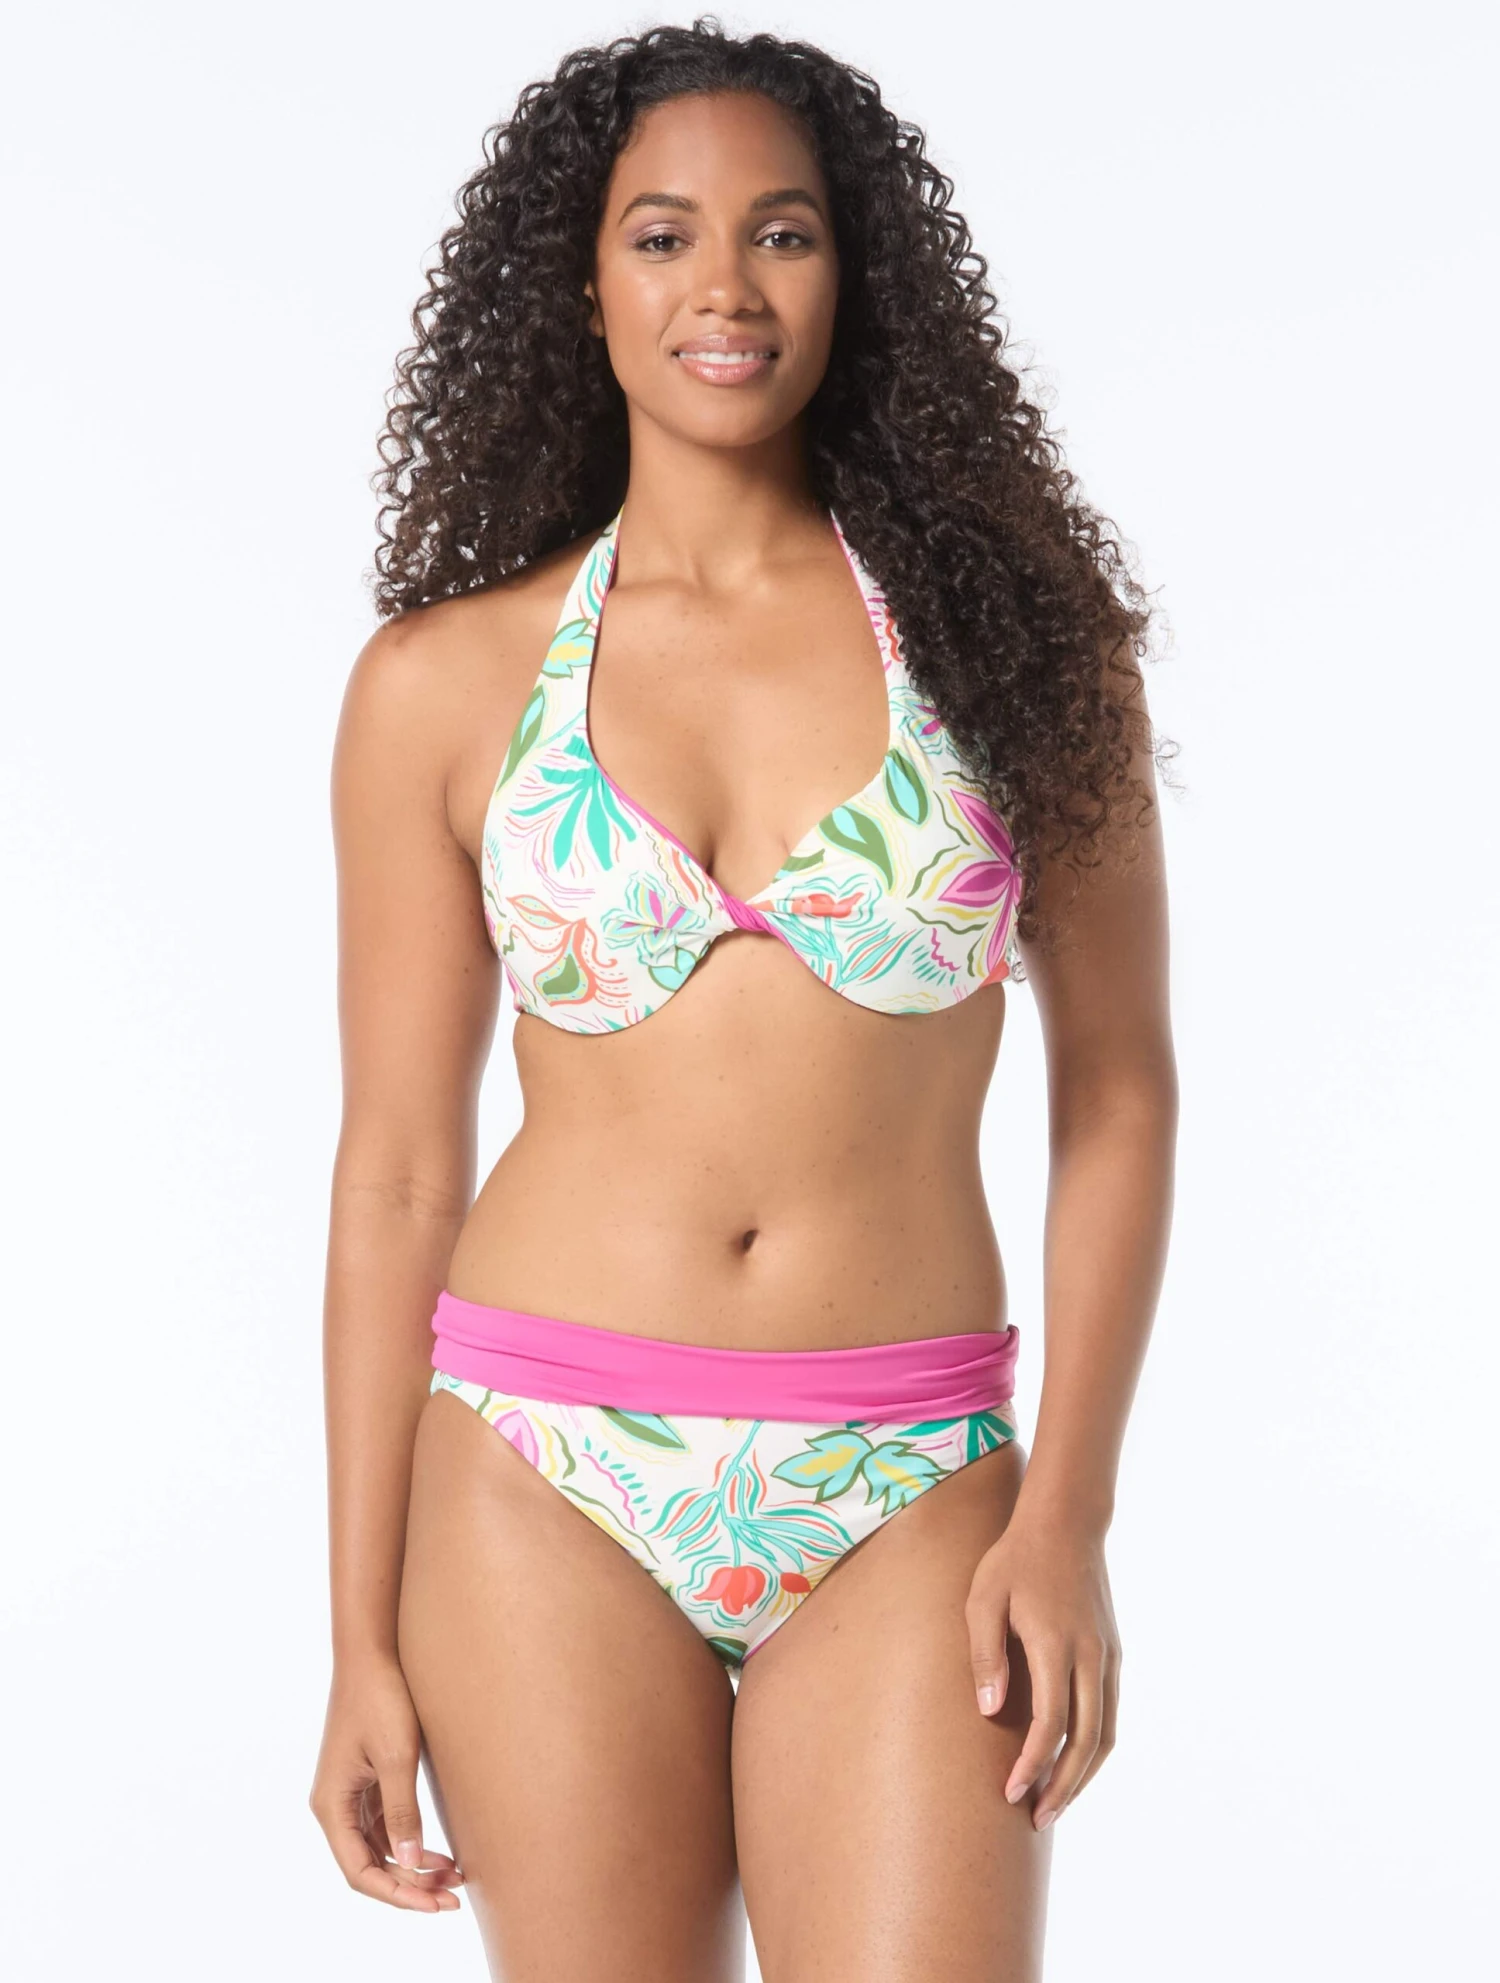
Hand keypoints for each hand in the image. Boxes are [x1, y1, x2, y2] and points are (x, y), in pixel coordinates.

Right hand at [308, 1649, 463, 1910]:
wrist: (372, 1650)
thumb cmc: (381, 1697)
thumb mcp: (396, 1756)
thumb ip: (402, 1810)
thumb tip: (410, 1861)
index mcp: (331, 1805)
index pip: (360, 1871)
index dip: (397, 1893)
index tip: (434, 1904)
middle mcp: (335, 1805)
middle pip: (370, 1864)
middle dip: (410, 1885)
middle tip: (452, 1897)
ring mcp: (351, 1792)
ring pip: (380, 1847)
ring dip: (413, 1865)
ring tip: (455, 1876)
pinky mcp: (367, 1778)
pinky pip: (385, 1825)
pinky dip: (411, 1841)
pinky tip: (441, 1850)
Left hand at [965, 1515, 1120, 1830]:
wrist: (1066, 1522)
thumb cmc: (1015, 1559)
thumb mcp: (984, 1598)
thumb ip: (985, 1654)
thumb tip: (989, 1711)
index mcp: (1056, 1643)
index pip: (1050, 1723)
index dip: (1032, 1764)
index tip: (1010, 1792)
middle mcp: (1091, 1656)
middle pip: (1086, 1742)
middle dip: (1062, 1787)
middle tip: (1035, 1818)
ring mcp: (1107, 1656)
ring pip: (1105, 1735)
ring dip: (1082, 1776)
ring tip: (1054, 1804)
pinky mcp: (1112, 1654)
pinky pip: (1109, 1714)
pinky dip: (1093, 1748)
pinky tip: (1071, 1764)